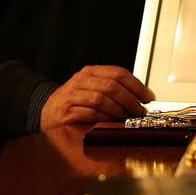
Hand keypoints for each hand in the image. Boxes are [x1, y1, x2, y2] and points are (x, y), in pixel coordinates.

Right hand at [39, 66, 153, 130]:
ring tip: (126, 118)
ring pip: (101, 99)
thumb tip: (142, 98)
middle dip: (129, 100)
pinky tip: (111, 122)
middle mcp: (81, 80)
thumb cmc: (76, 101)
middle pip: (111, 86)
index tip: (147, 97)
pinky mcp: (66, 111)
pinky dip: (104, 118)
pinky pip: (90, 113)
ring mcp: (72, 95)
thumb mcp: (94, 88)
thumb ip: (114, 89)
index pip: (118, 73)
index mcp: (91, 72)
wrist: (48, 111)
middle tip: (139, 111)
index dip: (136, 85)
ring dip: (118, 110)